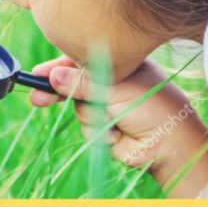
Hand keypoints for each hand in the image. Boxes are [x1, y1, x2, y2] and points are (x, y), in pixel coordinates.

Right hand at [29, 56, 207, 196]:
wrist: (170, 145)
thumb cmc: (153, 107)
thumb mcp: (118, 88)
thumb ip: (84, 82)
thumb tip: (53, 76)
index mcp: (122, 65)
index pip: (84, 61)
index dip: (59, 67)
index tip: (38, 74)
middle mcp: (114, 84)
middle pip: (75, 84)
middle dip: (58, 92)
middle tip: (38, 99)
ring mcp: (109, 107)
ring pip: (80, 109)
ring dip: (93, 115)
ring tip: (115, 119)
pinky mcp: (106, 130)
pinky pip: (87, 128)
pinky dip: (99, 132)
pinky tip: (118, 134)